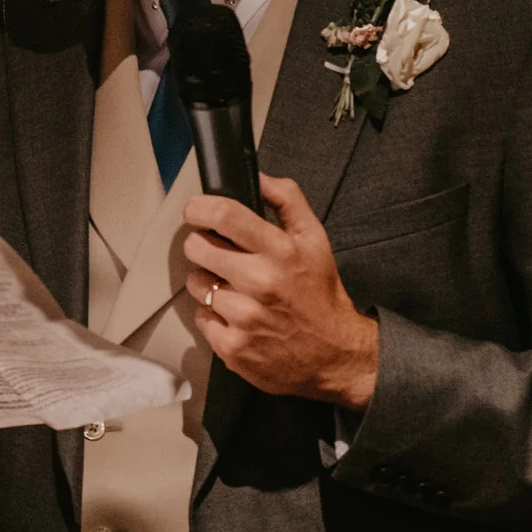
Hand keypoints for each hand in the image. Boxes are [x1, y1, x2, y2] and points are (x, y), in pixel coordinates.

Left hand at [182, 174, 378, 409]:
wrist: (336, 355)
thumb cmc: (320, 294)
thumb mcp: (315, 240)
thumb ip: (287, 200)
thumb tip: (257, 176)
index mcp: (280, 251)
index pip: (224, 215)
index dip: (199, 208)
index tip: (195, 210)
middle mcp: (261, 283)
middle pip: (198, 247)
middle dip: (202, 245)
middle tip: (218, 254)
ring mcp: (244, 318)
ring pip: (196, 284)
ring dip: (208, 283)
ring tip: (233, 289)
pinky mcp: (233, 347)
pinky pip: (201, 318)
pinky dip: (213, 316)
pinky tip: (236, 317)